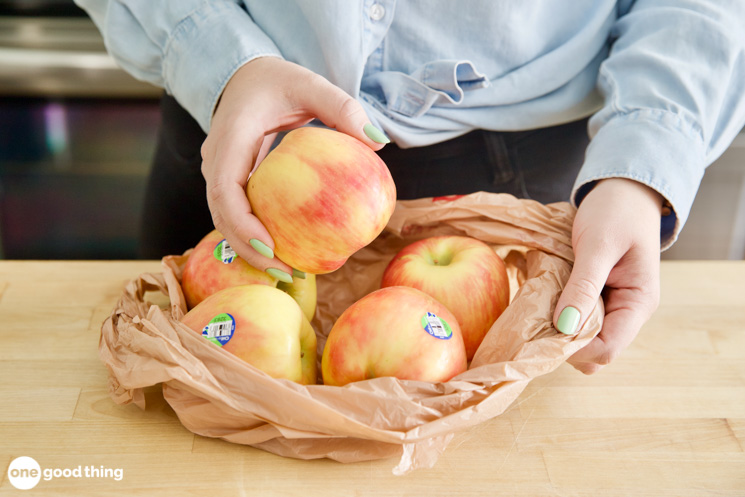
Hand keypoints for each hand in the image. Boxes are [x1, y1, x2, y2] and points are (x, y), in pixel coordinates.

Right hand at [200, 57, 386, 279]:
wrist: (241, 74)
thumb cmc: (277, 79)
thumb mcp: (310, 84)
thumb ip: (343, 108)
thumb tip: (379, 143)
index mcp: (231, 137)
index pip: (224, 188)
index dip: (242, 224)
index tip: (270, 248)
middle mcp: (216, 159)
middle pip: (221, 215)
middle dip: (248, 250)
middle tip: (287, 274)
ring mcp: (217, 171)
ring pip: (225, 218)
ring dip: (251, 248)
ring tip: (288, 272)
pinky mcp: (229, 179)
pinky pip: (237, 212)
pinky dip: (255, 235)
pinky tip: (285, 251)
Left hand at [553, 178, 663, 373]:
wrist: (623, 190)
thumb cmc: (616, 211)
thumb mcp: (598, 245)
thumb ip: (583, 286)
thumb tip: (564, 326)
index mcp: (638, 304)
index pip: (606, 351)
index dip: (574, 348)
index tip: (545, 328)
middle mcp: (626, 313)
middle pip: (592, 352)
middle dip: (563, 341)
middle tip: (538, 314)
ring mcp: (611, 307)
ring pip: (581, 338)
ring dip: (558, 327)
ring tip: (541, 300)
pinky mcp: (595, 298)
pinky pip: (575, 319)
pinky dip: (558, 313)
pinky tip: (546, 295)